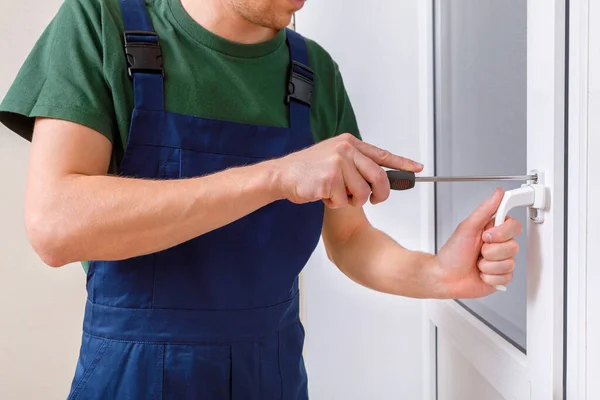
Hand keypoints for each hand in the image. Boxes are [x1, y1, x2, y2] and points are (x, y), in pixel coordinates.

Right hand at [269, 133, 422, 207]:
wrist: (283, 175)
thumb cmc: (308, 170)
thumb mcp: (334, 157)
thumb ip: (356, 164)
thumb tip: (381, 179)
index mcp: (350, 143)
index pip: (382, 154)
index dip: (402, 163)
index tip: (417, 168)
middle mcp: (346, 150)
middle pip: (379, 178)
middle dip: (379, 195)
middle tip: (375, 200)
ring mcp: (338, 163)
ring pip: (363, 194)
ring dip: (351, 201)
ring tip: (335, 194)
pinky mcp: (330, 179)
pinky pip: (345, 201)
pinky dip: (336, 204)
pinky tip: (323, 195)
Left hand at [433, 188, 522, 298]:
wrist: (445, 278)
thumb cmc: (452, 254)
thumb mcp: (467, 227)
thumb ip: (485, 210)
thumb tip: (498, 193)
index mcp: (492, 230)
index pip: (514, 226)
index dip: (501, 233)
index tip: (486, 235)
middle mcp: (498, 245)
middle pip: (513, 246)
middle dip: (491, 251)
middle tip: (478, 251)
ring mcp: (500, 261)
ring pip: (509, 262)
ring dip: (488, 264)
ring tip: (477, 263)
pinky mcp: (501, 277)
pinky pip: (506, 277)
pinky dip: (489, 276)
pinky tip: (480, 273)